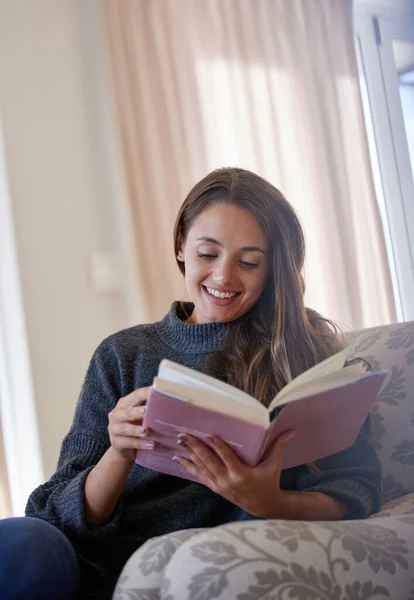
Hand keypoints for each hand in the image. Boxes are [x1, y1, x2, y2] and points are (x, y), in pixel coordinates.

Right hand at [108, 387, 153, 461]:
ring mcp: (113, 429)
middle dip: (137, 411)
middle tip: (146, 411)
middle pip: (127, 412)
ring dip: (136, 429)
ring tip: (147, 431)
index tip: (154, 391)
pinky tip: (151, 445)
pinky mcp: (115, 443)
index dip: (144, 393)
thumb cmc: (135, 428)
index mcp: (123, 404)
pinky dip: (140, 444)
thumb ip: (149, 411)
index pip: (134, 396)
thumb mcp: (140, 417)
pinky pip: (128, 442)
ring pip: (125, 428)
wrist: (124, 449)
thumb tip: (169, 405)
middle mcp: (116, 415)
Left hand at [173, 431, 295, 517]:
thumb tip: (291, 430)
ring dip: (190, 455)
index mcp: (242, 475)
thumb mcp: (274, 464)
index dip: (217, 447)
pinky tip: (179, 459)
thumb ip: (279, 446)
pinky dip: (189, 467)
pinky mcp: (216, 488)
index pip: (227, 458)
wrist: (264, 506)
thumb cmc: (270, 481)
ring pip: (202, 469)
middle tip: (184, 435)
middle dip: (195, 448)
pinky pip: (200, 477)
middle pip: (209, 462)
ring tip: (179, 443)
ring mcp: (220, 486)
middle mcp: (228, 481)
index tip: (208, 435)